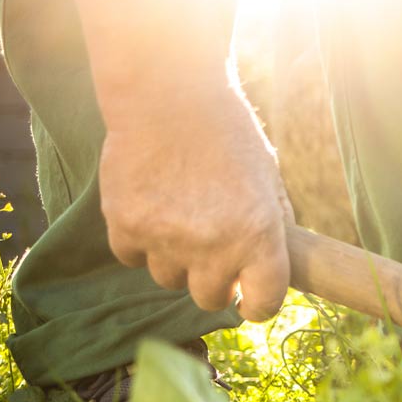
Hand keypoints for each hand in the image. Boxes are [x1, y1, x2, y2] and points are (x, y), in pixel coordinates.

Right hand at [99, 91, 292, 321]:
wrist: (171, 96)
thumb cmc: (228, 135)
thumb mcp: (269, 179)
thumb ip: (273, 225)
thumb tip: (276, 266)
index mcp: (259, 236)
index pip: (264, 303)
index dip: (257, 305)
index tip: (249, 299)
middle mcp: (213, 246)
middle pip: (209, 299)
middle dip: (213, 281)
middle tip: (211, 251)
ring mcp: (166, 239)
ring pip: (168, 279)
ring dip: (175, 259)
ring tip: (179, 216)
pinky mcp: (125, 226)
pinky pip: (132, 257)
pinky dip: (139, 241)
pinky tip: (150, 206)